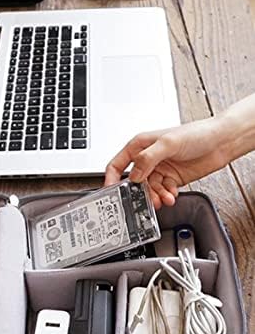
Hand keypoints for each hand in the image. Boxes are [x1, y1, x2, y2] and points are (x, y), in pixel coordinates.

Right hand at [104, 117, 228, 208]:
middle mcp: (147, 158)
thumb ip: (147, 159)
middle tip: (144, 201)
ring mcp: (160, 169)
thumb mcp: (168, 143)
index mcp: (140, 146)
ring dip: (155, 196)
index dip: (111, 179)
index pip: (117, 165)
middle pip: (134, 181)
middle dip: (138, 192)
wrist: (222, 141)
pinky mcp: (171, 179)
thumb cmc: (197, 133)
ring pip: (149, 189)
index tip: (111, 192)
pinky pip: (162, 192)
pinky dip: (166, 196)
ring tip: (164, 198)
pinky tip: (172, 195)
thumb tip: (134, 176)